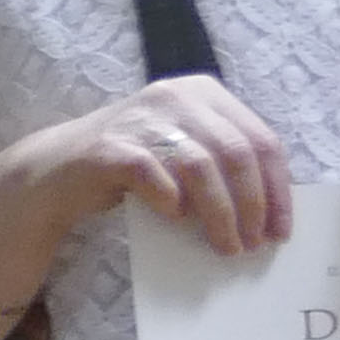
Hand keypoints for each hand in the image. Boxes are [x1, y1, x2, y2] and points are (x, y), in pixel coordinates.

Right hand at [35, 74, 297, 260]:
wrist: (57, 170)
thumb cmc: (136, 166)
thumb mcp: (188, 152)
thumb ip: (226, 164)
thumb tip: (272, 212)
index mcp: (204, 93)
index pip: (260, 139)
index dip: (277, 188)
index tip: (281, 229)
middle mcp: (175, 97)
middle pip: (236, 152)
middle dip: (253, 205)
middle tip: (254, 244)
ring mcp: (140, 118)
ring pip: (200, 166)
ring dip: (220, 213)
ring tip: (227, 245)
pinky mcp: (108, 146)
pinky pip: (150, 173)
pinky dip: (170, 200)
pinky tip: (176, 219)